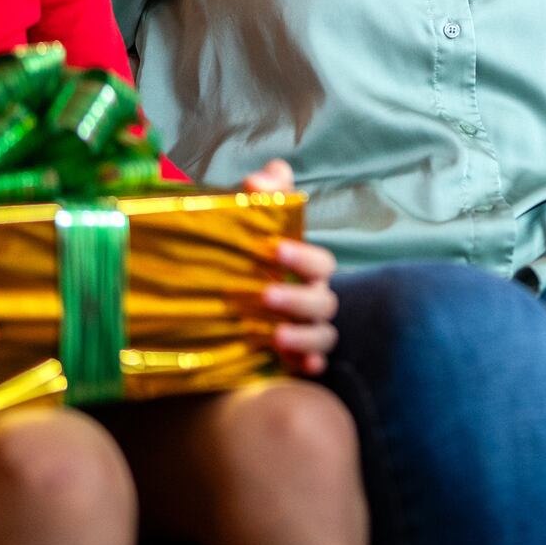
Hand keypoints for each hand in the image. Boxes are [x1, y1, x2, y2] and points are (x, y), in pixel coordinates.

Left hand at [241, 160, 338, 374]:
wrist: (221, 299)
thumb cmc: (246, 254)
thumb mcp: (250, 222)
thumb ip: (262, 196)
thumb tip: (262, 178)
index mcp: (307, 268)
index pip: (321, 262)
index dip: (302, 256)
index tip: (274, 249)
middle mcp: (313, 298)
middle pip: (324, 301)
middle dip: (297, 298)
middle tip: (265, 295)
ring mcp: (307, 329)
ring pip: (324, 335)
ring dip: (304, 335)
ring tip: (274, 336)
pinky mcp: (294, 357)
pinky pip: (315, 364)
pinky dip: (311, 364)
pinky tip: (298, 366)